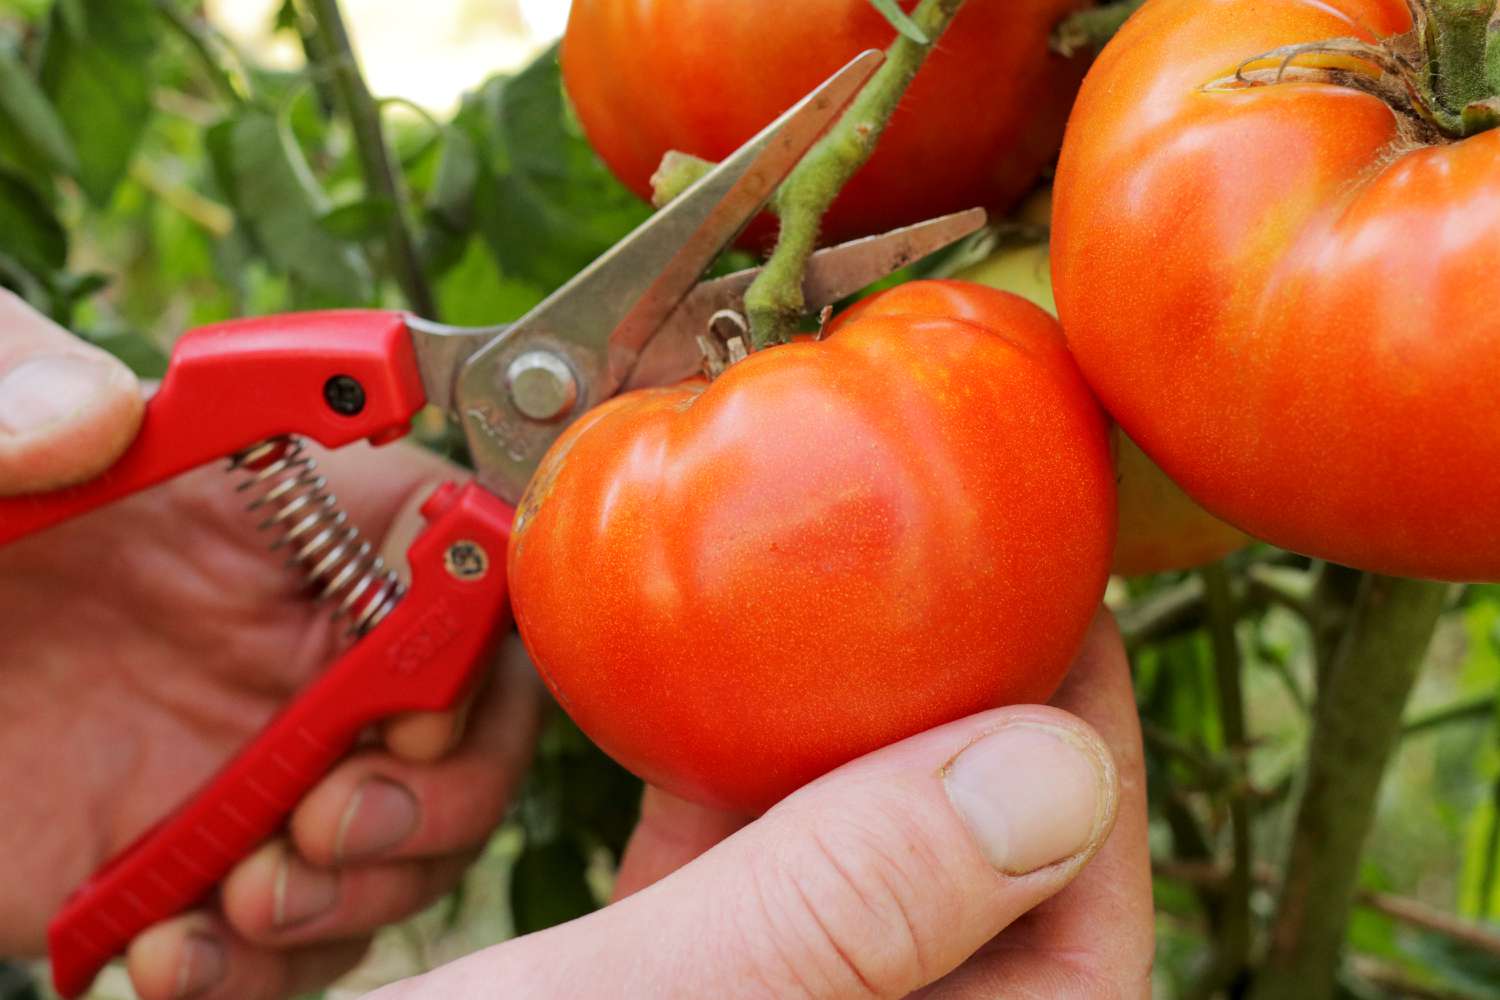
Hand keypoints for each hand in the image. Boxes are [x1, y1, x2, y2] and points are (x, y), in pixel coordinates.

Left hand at [0, 291, 540, 998]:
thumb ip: (20, 394)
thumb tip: (92, 417)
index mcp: (295, 527)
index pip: (469, 568)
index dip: (476, 653)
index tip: (410, 713)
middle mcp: (307, 650)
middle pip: (476, 733)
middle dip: (436, 802)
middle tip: (327, 825)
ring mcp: (264, 766)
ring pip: (408, 853)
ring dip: (357, 899)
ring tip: (247, 899)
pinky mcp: (198, 867)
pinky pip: (294, 944)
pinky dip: (261, 974)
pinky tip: (174, 956)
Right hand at [371, 609, 1150, 998]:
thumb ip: (845, 910)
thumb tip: (1055, 767)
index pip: (1079, 922)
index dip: (1086, 740)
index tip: (1062, 590)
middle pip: (968, 871)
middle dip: (963, 708)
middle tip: (948, 555)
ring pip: (847, 861)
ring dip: (838, 727)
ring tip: (832, 588)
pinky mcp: (672, 997)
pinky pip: (736, 873)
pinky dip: (723, 775)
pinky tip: (690, 681)